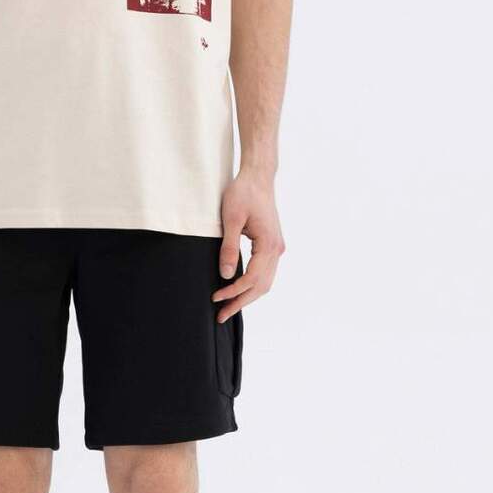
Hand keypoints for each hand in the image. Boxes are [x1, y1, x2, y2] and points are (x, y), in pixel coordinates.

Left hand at [213, 168, 285, 318]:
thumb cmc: (243, 193)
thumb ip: (229, 248)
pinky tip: (239, 290)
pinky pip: (265, 272)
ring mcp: (276, 247)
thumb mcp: (231, 219)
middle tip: (221, 316)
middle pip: (261, 286)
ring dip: (247, 296)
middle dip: (241, 302)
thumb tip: (226, 275)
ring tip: (228, 307)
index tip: (215, 298)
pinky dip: (253, 285)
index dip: (233, 292)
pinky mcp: (272, 244)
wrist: (258, 177)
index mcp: (268, 244)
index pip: (251, 278)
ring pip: (265, 281)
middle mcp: (276, 249)